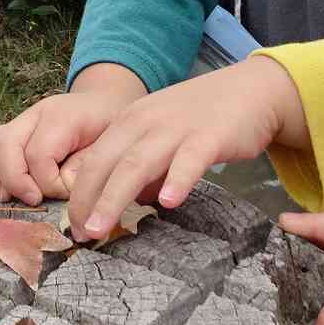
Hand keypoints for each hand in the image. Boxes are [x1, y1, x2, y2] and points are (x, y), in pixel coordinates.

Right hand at [0, 66, 146, 205]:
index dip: (49, 183)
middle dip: (14, 181)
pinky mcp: (8, 130)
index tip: (66, 193)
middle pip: (5, 146)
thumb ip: (86, 169)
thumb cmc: (108, 128)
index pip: (39, 154)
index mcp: (61, 116)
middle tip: (32, 201)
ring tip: (4, 197)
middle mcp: (33, 115)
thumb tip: (60, 190)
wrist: (104, 104)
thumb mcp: (110, 147)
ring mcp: (18, 122)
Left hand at [65, 57, 303, 239]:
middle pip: (106, 163)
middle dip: (87, 200)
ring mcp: (175, 128)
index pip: (93, 160)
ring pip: (136, 164)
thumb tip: (134, 201)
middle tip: (79, 235)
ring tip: (101, 227)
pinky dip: (176, 179)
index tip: (73, 226)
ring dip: (114, 197)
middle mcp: (145, 122)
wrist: (250, 90)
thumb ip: (146, 167)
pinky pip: (189, 160)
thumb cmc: (203, 119)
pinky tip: (167, 202)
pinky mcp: (210, 136)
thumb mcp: (162, 137)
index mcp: (129, 123)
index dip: (80, 194)